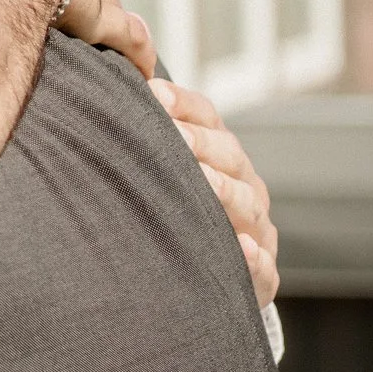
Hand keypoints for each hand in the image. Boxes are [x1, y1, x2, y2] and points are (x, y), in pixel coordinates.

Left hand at [150, 79, 279, 299]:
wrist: (202, 278)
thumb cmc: (171, 211)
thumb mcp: (160, 171)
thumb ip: (142, 137)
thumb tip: (109, 93)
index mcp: (219, 153)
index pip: (206, 117)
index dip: (182, 103)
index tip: (154, 93)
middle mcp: (244, 184)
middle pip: (229, 155)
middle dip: (203, 145)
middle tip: (177, 138)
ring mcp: (256, 229)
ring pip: (248, 205)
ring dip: (227, 193)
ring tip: (207, 184)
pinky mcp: (261, 275)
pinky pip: (264, 267)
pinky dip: (255, 258)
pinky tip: (243, 248)